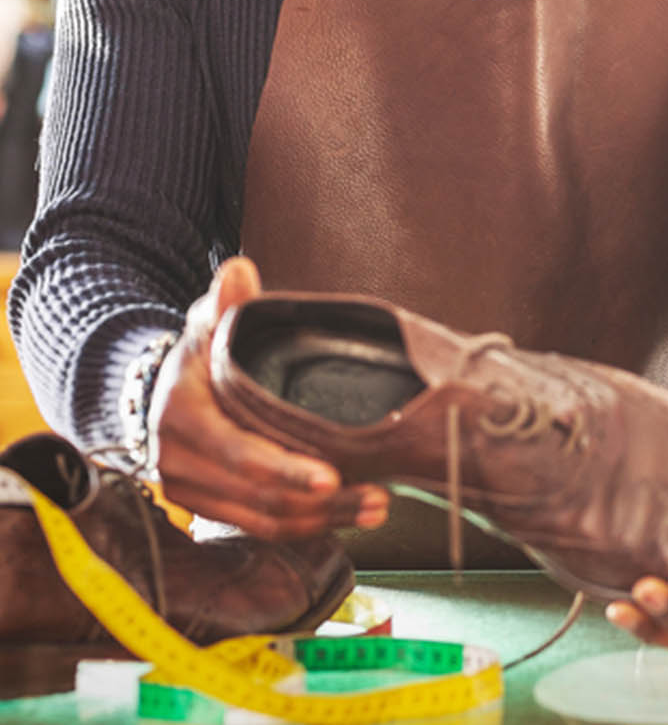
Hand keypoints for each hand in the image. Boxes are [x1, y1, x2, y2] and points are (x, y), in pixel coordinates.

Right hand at [149, 255, 389, 539]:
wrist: (157, 392)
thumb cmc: (197, 355)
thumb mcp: (207, 322)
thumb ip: (225, 300)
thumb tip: (239, 272)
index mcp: (182, 419)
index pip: (239, 454)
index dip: (284, 470)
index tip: (330, 475)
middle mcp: (180, 465)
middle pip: (258, 499)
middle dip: (320, 503)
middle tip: (376, 496)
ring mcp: (192, 494)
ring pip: (262, 522)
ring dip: (322, 521)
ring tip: (375, 507)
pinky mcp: (209, 510)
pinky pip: (258, 528)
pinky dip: (305, 528)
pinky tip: (346, 515)